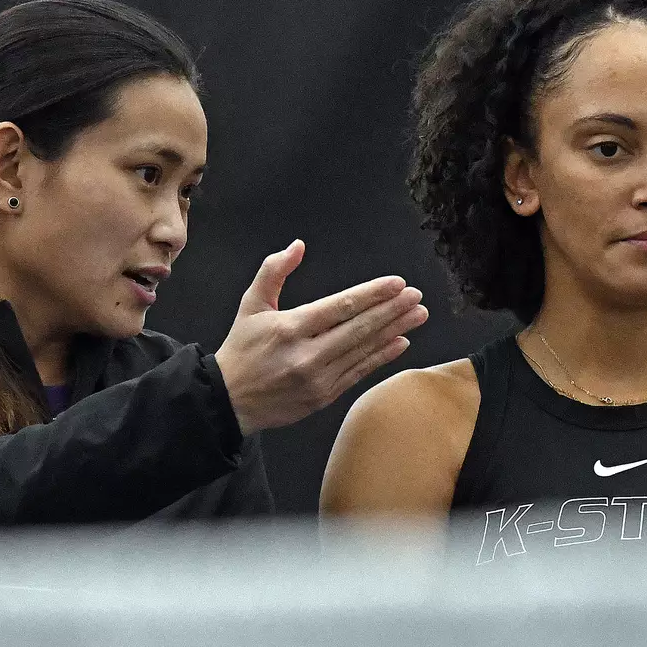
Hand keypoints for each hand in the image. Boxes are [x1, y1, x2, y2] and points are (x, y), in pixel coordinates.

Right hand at [215, 241, 427, 433]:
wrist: (228, 400)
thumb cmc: (241, 349)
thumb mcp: (251, 305)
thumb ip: (273, 271)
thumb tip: (298, 246)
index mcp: (290, 328)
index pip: (341, 306)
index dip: (372, 294)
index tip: (397, 284)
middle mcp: (307, 354)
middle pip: (359, 328)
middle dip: (391, 311)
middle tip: (416, 297)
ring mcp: (318, 379)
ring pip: (363, 350)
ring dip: (394, 331)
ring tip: (417, 316)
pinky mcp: (323, 397)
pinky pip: (358, 373)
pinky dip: (381, 357)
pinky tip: (400, 342)